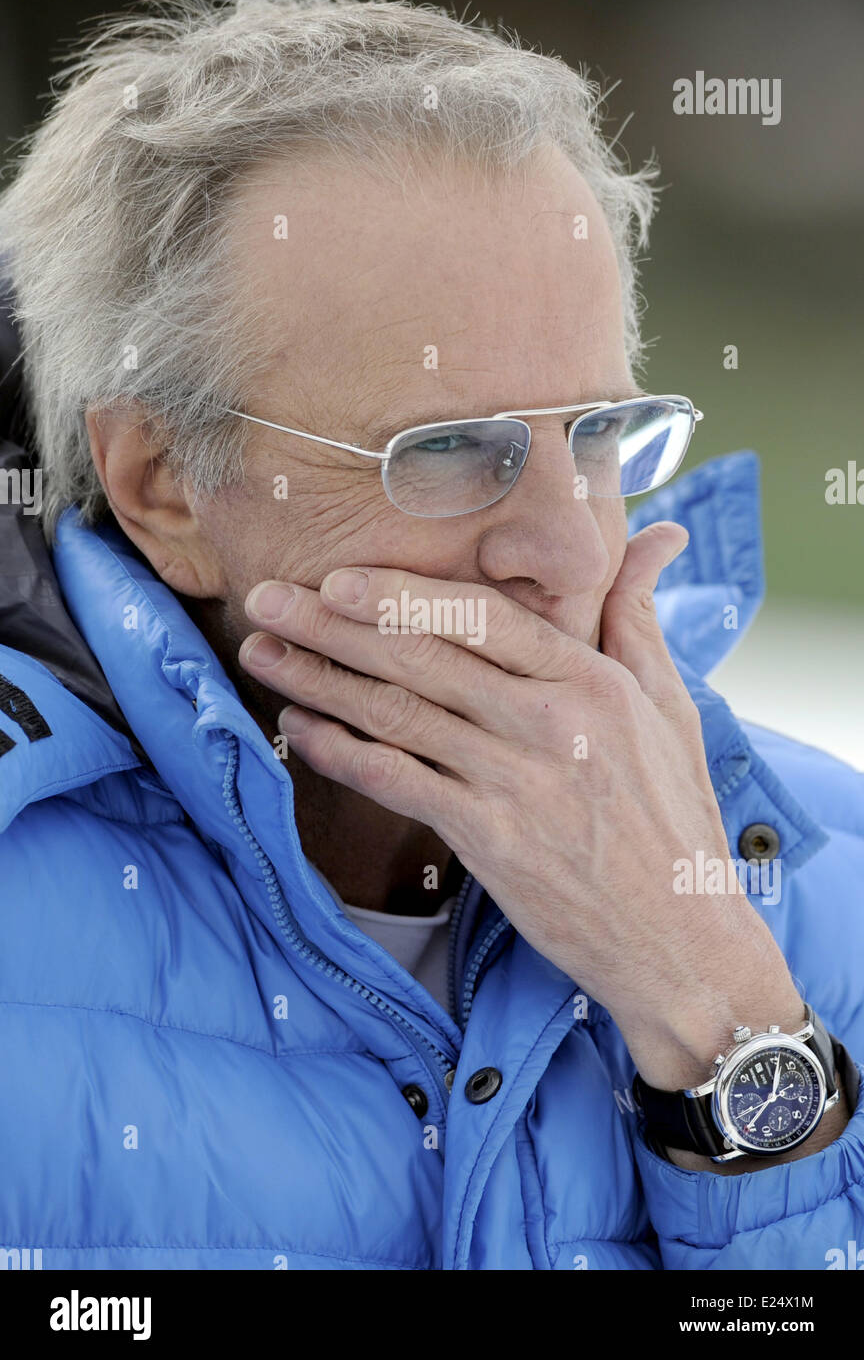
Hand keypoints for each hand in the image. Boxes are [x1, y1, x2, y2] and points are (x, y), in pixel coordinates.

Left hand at [239, 521, 802, 1090]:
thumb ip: (637, 618)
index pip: (480, 617)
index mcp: (591, 681)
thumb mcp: (671, 707)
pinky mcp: (488, 841)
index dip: (400, 593)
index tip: (336, 575)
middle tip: (265, 596)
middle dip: (332, 622)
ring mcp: (515, 783)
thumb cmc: (675, 819)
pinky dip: (339, 751)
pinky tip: (297, 727)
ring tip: (262, 651)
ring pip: (396, 713)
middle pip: (421, 656)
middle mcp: (549, 724)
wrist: (680, 940)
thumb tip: (656, 536)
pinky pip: (396, 782)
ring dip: (319, 679)